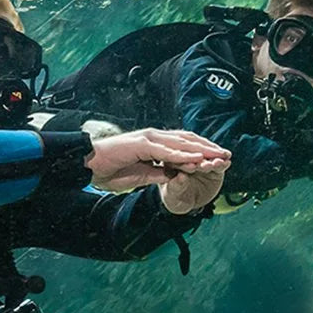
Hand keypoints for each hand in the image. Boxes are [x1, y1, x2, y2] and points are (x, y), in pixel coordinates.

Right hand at [85, 129, 230, 192]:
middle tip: (227, 155)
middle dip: (208, 148)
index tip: (218, 159)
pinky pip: (167, 151)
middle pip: (187, 140)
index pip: (182, 144)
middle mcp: (153, 137)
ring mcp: (148, 138)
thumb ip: (155, 173)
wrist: (85, 164)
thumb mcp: (138, 175)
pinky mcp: (142, 144)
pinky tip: (196, 160)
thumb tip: (172, 176)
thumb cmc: (106, 170)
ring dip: (201, 150)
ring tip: (219, 156)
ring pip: (181, 143)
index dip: (201, 150)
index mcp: (152, 143)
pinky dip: (183, 155)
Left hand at [158, 159, 228, 213]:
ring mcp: (199, 158)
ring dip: (213, 158)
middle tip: (207, 165)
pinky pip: (218, 162)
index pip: (175, 160)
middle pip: (193, 154)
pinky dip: (222, 162)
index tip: (192, 167)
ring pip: (206, 155)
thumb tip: (181, 177)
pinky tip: (227, 162)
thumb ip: (175, 187)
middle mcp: (185, 156)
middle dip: (201, 159)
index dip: (184, 164)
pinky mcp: (212, 163)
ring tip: (218, 163)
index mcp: (168, 160)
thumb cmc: (175, 198)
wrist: (187, 201)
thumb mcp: (172, 196)